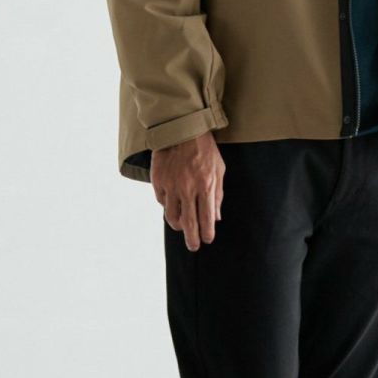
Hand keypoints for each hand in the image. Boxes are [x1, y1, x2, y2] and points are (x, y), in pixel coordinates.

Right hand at [151, 131, 224, 250]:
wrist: (181, 130)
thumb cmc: (204, 150)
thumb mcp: (219, 169)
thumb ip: (218, 195)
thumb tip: (217, 217)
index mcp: (206, 186)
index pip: (206, 218)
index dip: (207, 233)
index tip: (207, 240)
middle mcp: (187, 189)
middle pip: (188, 223)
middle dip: (192, 239)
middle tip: (193, 247)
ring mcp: (171, 186)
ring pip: (171, 216)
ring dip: (178, 225)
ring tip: (182, 227)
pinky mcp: (158, 181)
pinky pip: (162, 201)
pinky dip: (168, 206)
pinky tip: (173, 205)